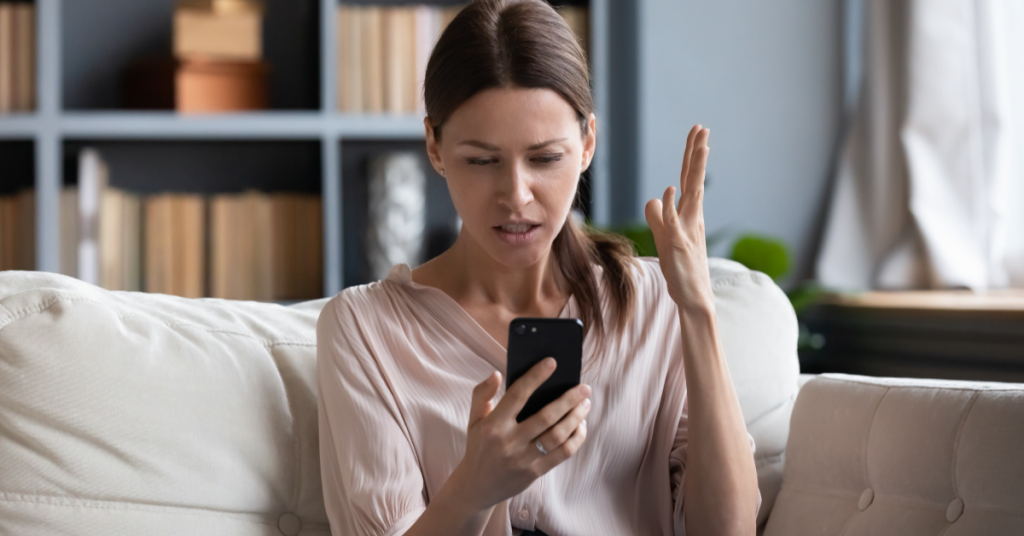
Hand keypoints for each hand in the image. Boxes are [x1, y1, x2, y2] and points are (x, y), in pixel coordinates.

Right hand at [446, 358, 591, 512]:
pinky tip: (580, 426)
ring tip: (585, 404)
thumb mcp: (473, 419)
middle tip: (584, 387)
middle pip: (546, 417)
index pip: (517, 395)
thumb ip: (482, 394)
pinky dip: (576, 438)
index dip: (536, 377)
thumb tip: (497, 374)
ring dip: (576, 418)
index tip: (552, 362)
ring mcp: (523, 459)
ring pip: (558, 436)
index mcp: (493, 425)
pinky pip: (562, 454)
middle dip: (569, 400)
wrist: (476, 487)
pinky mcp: (535, 472)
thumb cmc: (479, 446)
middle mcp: (509, 442)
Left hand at [644, 125, 715, 309]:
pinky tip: (670, 190)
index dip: (692, 156)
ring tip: (700, 146)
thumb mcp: (664, 236)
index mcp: (689, 214)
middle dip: (698, 153)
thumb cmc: (681, 267)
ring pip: (692, 194)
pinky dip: (673, 206)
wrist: (693, 296)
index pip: (690, 179)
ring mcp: (687, 230)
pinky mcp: (678, 245)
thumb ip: (658, 216)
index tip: (698, 133)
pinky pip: (674, 222)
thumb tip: (654, 198)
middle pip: (694, 179)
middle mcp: (692, 218)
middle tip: (703, 129)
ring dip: (695, 170)